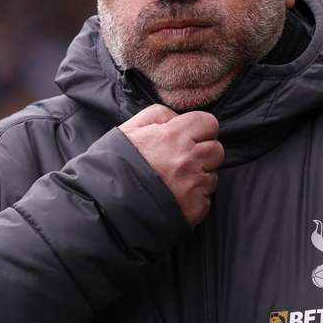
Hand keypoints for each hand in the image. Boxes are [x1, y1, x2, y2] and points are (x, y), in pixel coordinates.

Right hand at [119, 104, 223, 225]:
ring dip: (200, 177)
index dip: (201, 129)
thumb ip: (158, 115)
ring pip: (213, 175)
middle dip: (203, 153)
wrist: (105, 206)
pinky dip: (195, 198)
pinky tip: (175, 198)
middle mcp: (188, 158)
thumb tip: (178, 118)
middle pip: (216, 149)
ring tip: (176, 181)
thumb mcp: (130, 129)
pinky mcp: (195, 207)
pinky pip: (206, 198)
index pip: (209, 123)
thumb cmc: (114, 166)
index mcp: (173, 136)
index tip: (191, 137)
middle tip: (183, 161)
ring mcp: (193, 184)